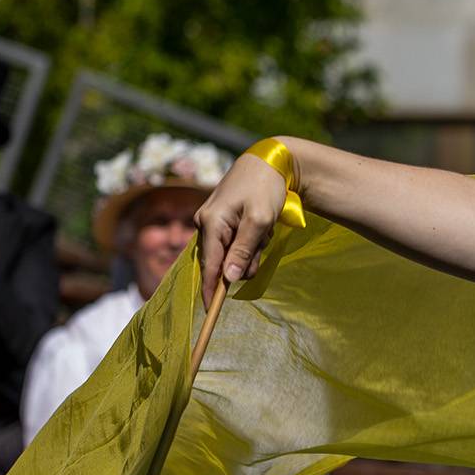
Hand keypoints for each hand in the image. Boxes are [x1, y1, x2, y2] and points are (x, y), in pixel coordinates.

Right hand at [195, 151, 291, 306]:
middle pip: (222, 261)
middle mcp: (205, 223)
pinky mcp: (221, 219)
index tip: (210, 313)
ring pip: (232, 252)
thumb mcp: (259, 221)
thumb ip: (243, 252)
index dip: (211, 291)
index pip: (209, 266)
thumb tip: (228, 279)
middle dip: (245, 259)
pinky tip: (260, 224)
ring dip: (251, 248)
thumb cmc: (265, 188)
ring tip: (264, 227)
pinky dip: (250, 239)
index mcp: (211, 223)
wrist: (269, 161)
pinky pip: (235, 242)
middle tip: (263, 241)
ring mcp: (212, 220)